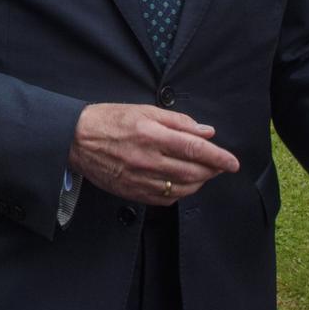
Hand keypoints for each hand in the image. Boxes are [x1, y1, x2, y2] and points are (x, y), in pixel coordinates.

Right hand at [69, 102, 238, 206]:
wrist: (76, 139)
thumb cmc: (109, 120)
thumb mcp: (144, 110)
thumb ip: (178, 122)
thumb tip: (206, 132)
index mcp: (151, 135)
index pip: (195, 149)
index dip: (218, 157)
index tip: (233, 162)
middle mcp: (147, 160)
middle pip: (193, 171)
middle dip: (213, 170)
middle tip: (220, 165)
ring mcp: (140, 179)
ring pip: (182, 188)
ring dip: (199, 182)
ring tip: (203, 173)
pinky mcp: (133, 192)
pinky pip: (165, 199)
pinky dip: (180, 193)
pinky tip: (182, 183)